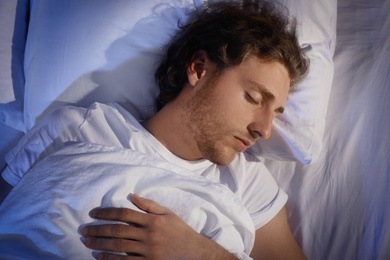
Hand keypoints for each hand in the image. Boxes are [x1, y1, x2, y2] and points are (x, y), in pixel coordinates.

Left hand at [82, 194, 235, 259]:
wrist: (195, 252)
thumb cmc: (180, 231)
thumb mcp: (168, 214)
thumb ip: (149, 205)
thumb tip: (132, 196)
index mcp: (152, 220)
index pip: (124, 214)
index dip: (106, 213)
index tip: (93, 213)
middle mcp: (148, 234)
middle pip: (117, 230)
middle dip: (98, 230)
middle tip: (84, 230)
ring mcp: (147, 251)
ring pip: (118, 246)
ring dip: (99, 244)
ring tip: (86, 242)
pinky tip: (98, 257)